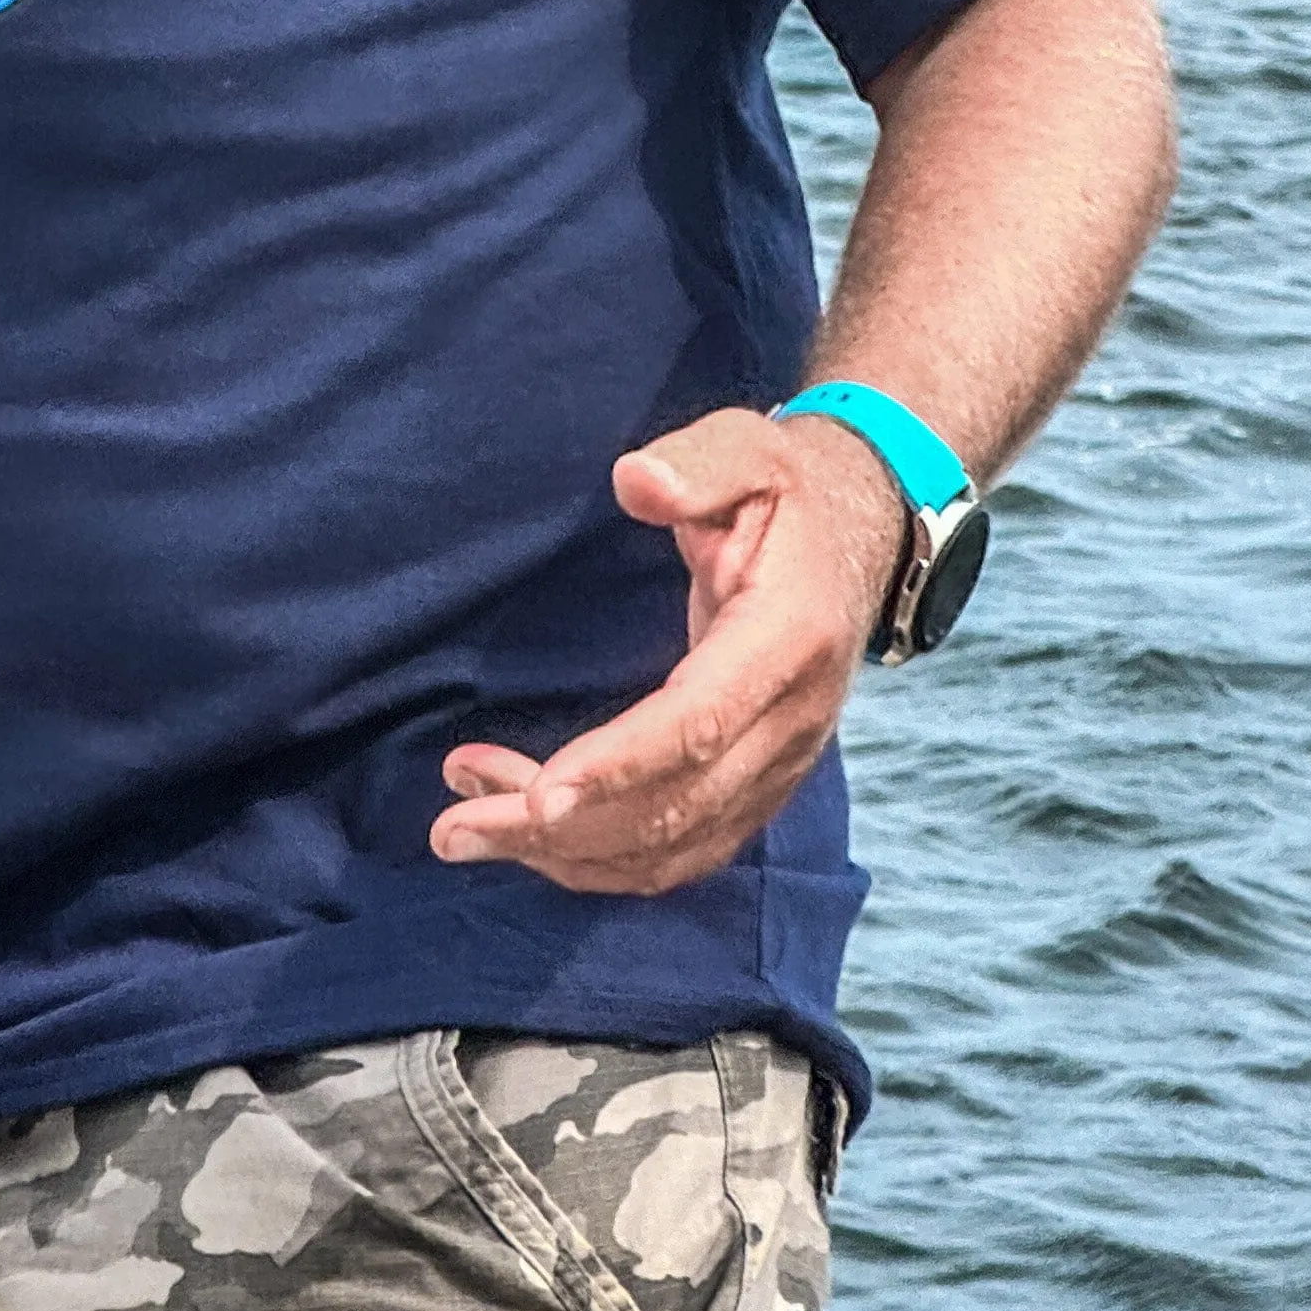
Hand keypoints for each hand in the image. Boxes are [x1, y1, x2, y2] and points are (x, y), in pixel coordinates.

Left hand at [431, 406, 901, 894]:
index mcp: (788, 641)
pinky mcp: (757, 788)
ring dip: (565, 852)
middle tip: (452, 828)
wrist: (858, 537)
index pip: (699, 723)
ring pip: (672, 846)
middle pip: (674, 807)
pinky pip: (683, 852)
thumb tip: (635, 481)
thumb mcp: (750, 449)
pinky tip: (528, 839)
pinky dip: (603, 861)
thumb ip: (696, 465)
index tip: (535, 794)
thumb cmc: (785, 492)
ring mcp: (780, 768)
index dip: (619, 764)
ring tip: (463, 828)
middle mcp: (792, 724)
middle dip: (559, 828)